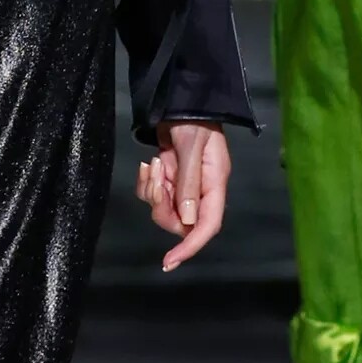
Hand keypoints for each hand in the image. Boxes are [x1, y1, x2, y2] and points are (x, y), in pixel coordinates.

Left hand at [134, 121, 229, 271]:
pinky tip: (148, 162)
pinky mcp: (170, 179)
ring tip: (154, 163)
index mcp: (214, 184)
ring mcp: (185, 185)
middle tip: (156, 178)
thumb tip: (188, 220)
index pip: (207, 226)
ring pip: (164, 209)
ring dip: (153, 190)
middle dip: (162, 206)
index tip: (170, 261)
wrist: (180, 101)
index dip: (191, 246)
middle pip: (180, 221)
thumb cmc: (193, 119)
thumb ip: (189, 183)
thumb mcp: (191, 148)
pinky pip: (153, 195)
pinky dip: (147, 182)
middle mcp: (201, 190)